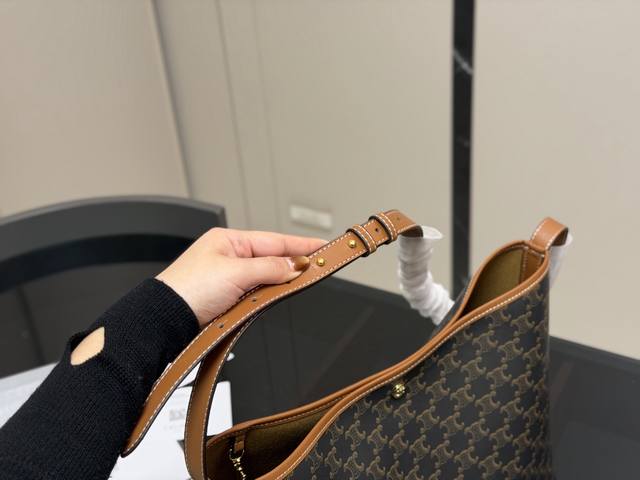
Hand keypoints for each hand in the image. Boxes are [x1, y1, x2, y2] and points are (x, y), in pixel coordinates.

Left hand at [156, 227, 326, 326]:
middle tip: (319, 268)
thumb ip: (270, 268)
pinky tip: (276, 297)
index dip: (301, 244)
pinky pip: (255, 295)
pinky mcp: (226, 299)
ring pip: (265, 278)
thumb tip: (295, 266)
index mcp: (228, 240)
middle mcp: (229, 257)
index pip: (274, 240)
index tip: (323, 245)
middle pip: (272, 259)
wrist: (164, 321)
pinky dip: (267, 296)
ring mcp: (228, 278)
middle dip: (293, 264)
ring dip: (279, 283)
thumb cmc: (187, 290)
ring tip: (300, 282)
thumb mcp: (235, 273)